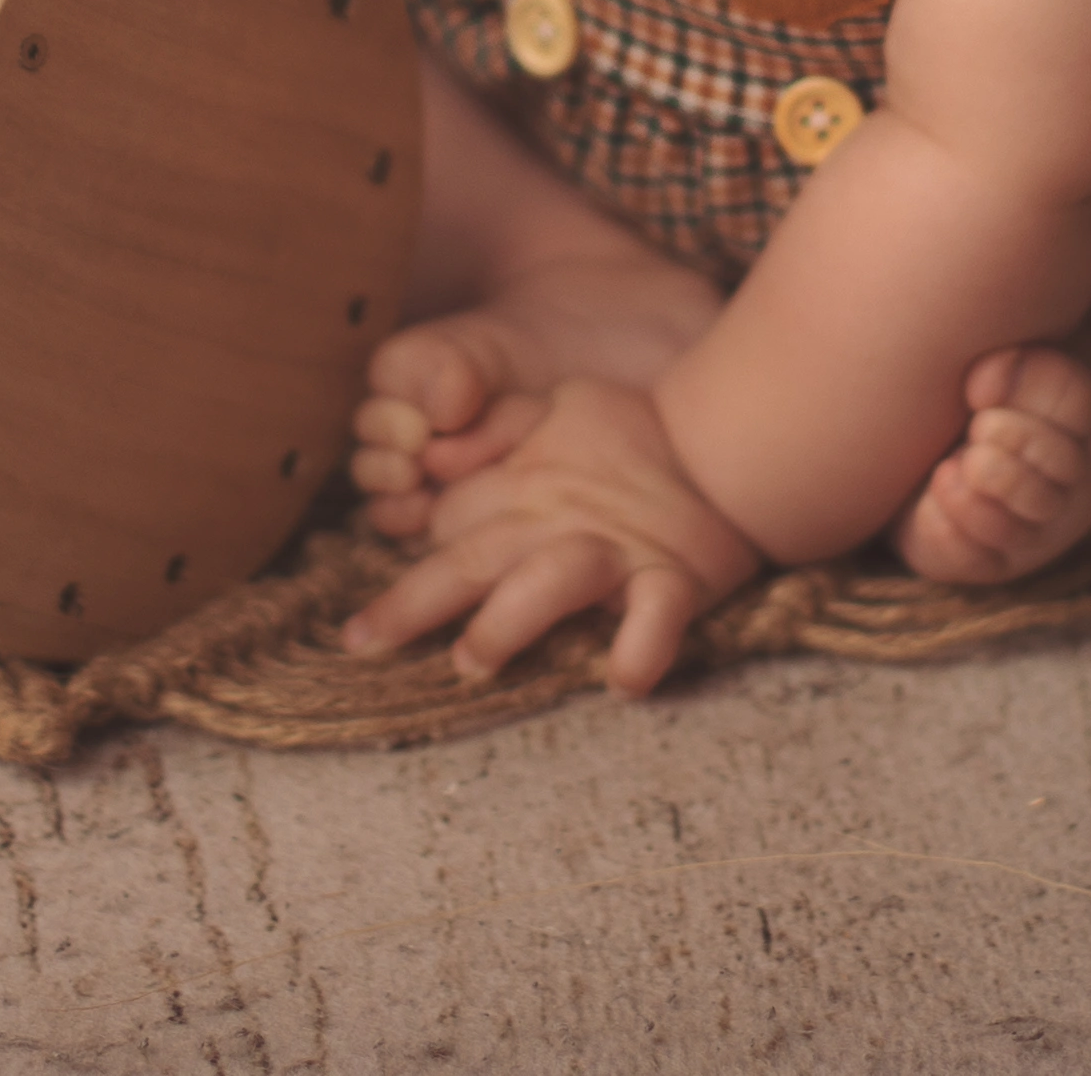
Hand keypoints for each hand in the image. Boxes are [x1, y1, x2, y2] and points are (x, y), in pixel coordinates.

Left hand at [335, 376, 765, 697]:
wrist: (727, 439)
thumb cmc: (630, 435)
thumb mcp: (553, 410)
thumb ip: (494, 431)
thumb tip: (434, 460)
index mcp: (525, 486)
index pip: (447, 529)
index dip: (404, 574)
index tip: (364, 628)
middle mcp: (560, 520)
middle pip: (474, 559)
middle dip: (412, 602)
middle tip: (363, 642)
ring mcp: (617, 552)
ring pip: (552, 580)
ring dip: (509, 621)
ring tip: (472, 661)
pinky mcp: (676, 577)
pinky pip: (660, 613)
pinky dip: (644, 645)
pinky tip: (624, 680)